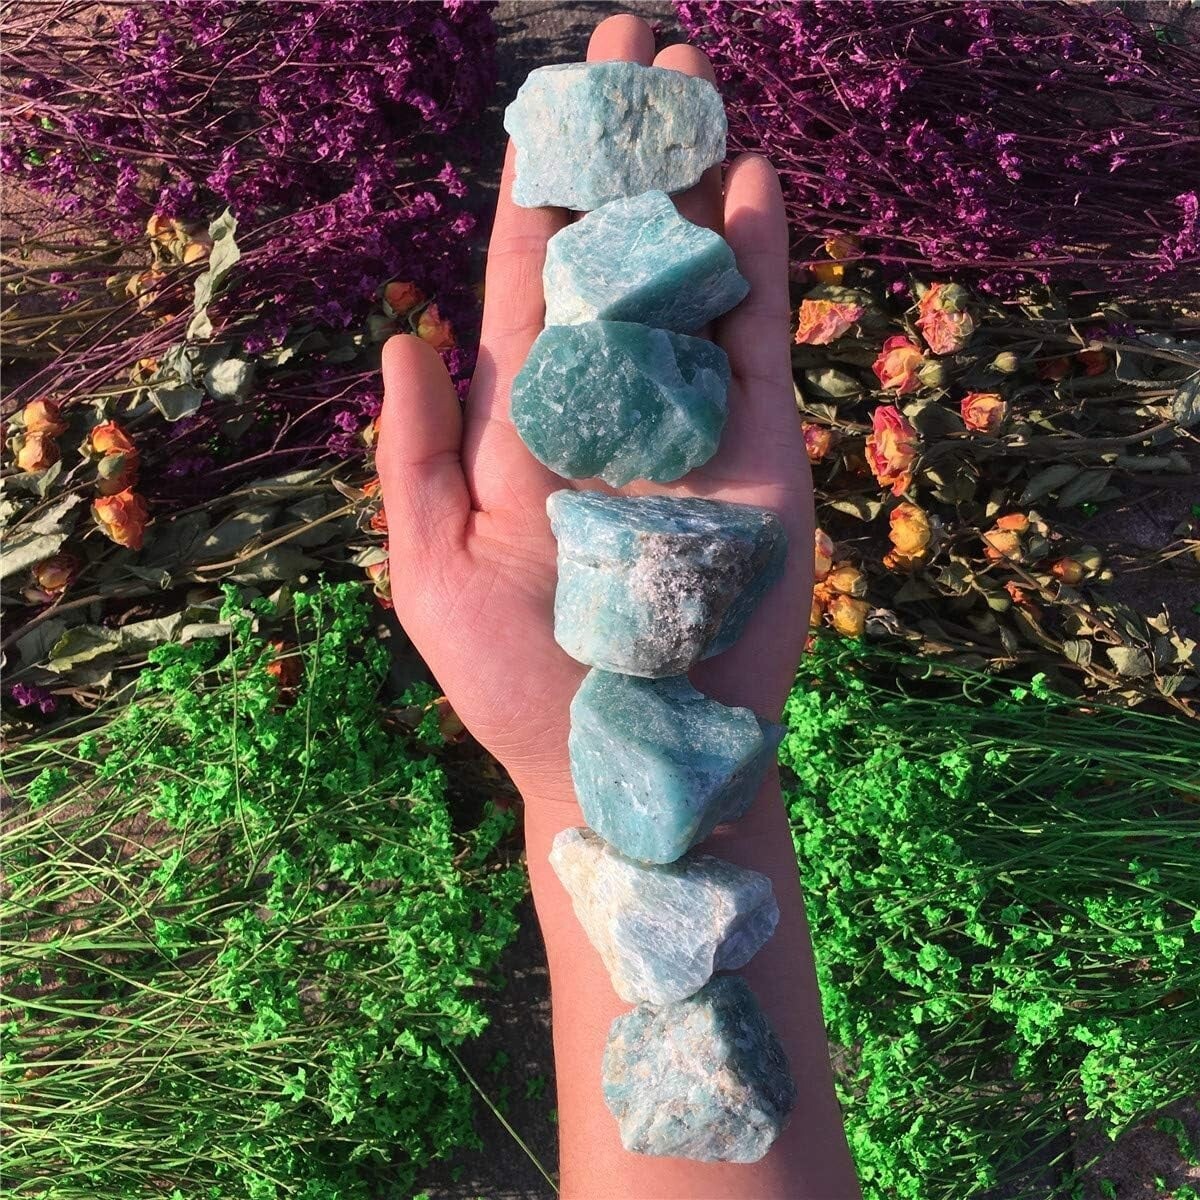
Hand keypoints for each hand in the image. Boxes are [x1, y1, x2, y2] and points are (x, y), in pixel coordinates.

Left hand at [378, 14, 812, 817]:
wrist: (630, 764)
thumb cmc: (516, 684)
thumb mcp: (430, 572)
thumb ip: (416, 456)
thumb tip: (406, 339)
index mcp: (524, 425)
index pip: (525, 286)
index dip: (532, 193)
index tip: (542, 102)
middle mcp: (609, 405)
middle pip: (615, 256)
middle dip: (622, 153)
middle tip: (636, 41)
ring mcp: (690, 422)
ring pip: (693, 276)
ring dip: (695, 179)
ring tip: (699, 81)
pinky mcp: (761, 451)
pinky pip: (758, 338)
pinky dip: (758, 258)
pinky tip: (751, 179)